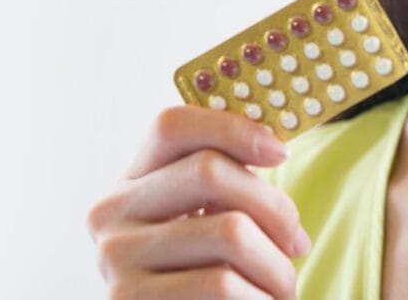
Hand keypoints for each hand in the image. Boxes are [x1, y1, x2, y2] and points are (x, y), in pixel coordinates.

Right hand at [86, 105, 310, 299]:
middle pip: (209, 171)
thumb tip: (274, 150)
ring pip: (229, 232)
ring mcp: (115, 258)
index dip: (230, 128)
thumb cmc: (199, 282)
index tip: (280, 151)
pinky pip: (221, 284)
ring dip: (276, 266)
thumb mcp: (200, 226)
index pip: (171, 125)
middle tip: (297, 243)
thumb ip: (222, 186)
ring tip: (283, 286)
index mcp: (129, 182)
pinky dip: (259, 298)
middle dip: (274, 208)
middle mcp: (110, 213)